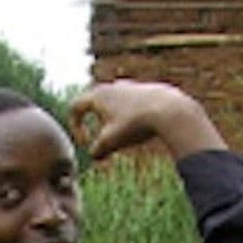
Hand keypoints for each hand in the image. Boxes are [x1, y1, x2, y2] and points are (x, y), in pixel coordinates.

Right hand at [68, 81, 223, 163]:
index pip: (75, 107)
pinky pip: (130, 104)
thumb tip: (94, 155)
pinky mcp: (144, 90)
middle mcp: (111, 87)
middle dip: (94, 124)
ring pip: (113, 103)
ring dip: (112, 120)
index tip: (86, 143)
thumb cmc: (135, 124)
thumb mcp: (111, 142)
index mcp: (98, 95)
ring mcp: (128, 86)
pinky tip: (139, 129)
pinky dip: (128, 117)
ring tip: (123, 136)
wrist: (167, 110)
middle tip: (103, 140)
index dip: (75, 127)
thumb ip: (97, 150)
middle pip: (94, 104)